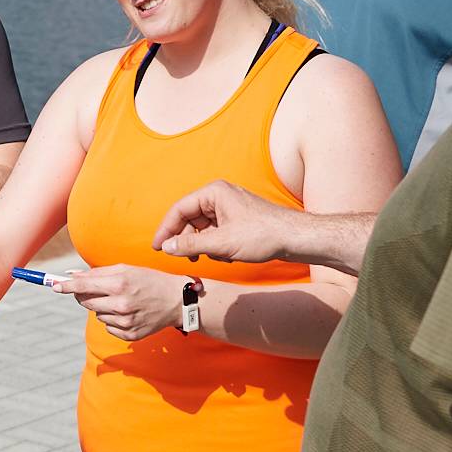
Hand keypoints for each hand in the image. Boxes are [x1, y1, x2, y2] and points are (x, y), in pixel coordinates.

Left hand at [55, 265, 190, 342]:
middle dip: (84, 295)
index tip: (54, 286)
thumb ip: (98, 273)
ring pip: (97, 315)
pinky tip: (128, 313)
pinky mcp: (130, 334)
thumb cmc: (149, 280)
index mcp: (120, 284)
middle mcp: (121, 305)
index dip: (66, 286)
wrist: (177, 301)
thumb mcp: (126, 269)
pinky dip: (112, 319)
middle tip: (96, 290)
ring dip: (102, 307)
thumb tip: (72, 275)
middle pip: (86, 302)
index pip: (84, 286)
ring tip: (122, 301)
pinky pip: (108, 327)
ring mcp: (125, 322)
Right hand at [152, 180, 295, 264]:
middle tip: (186, 259)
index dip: (165, 229)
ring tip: (216, 256)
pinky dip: (217, 245)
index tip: (157, 247)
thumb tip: (166, 247)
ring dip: (205, 245)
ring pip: (203, 228)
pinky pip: (216, 231)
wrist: (295, 238)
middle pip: (190, 219)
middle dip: (189, 241)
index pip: (179, 209)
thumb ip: (190, 245)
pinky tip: (229, 255)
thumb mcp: (221, 243)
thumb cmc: (262, 235)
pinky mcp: (237, 219)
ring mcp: (229, 207)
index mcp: (213, 192)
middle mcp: (219, 196)